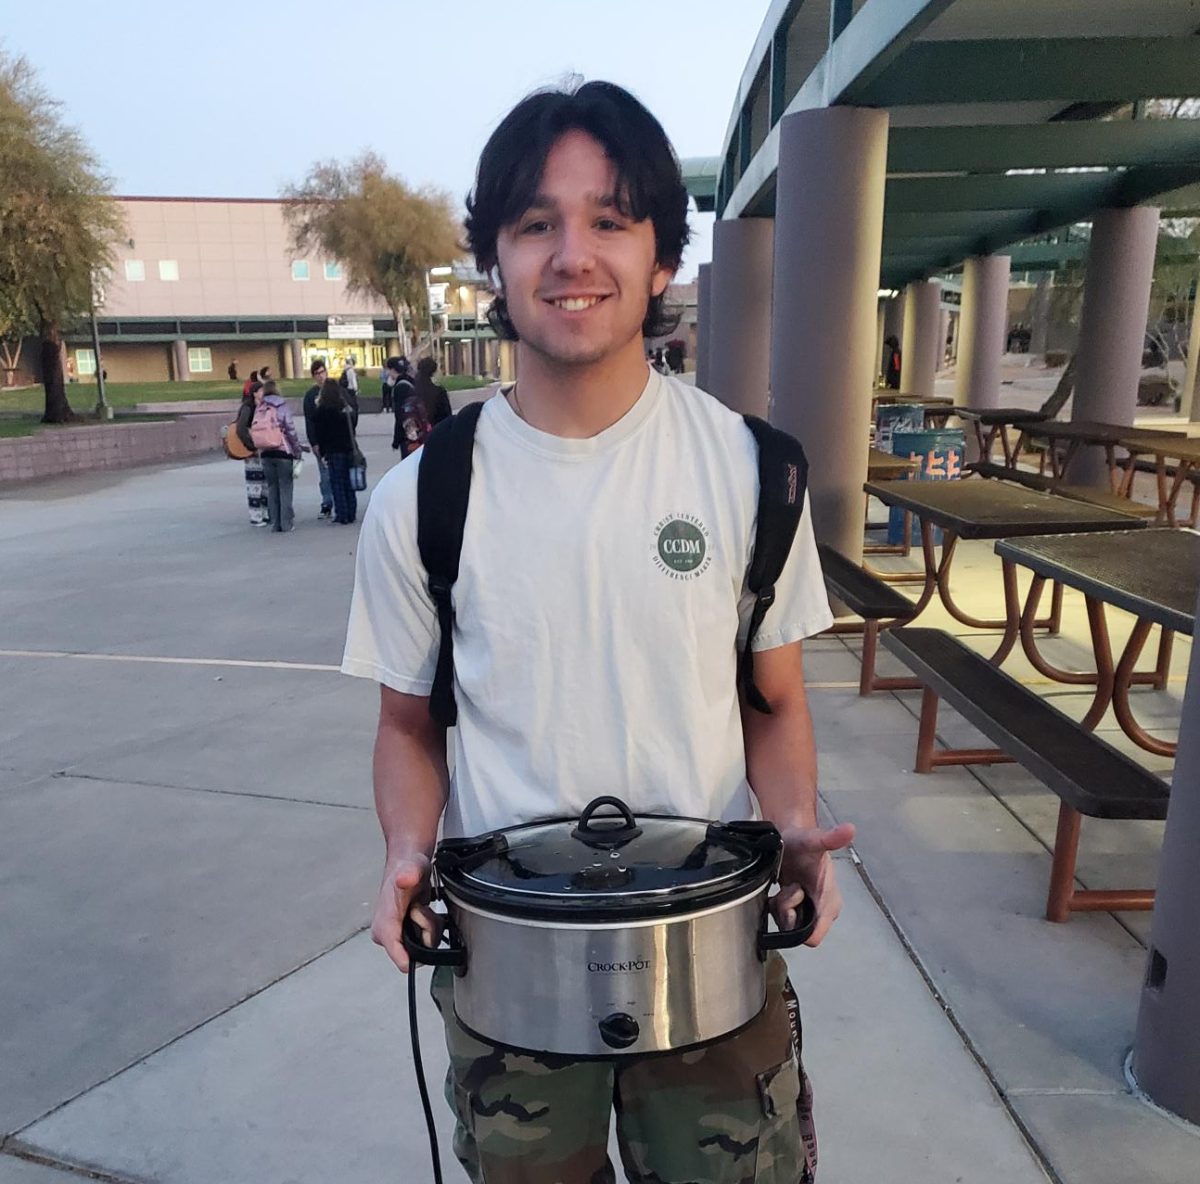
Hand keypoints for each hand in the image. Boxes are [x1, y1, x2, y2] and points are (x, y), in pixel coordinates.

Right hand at [371, 853, 442, 972]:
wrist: (410, 867)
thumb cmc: (408, 869)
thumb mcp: (413, 868)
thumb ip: (410, 873)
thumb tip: (404, 879)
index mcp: (384, 927)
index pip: (398, 957)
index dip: (412, 957)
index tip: (421, 950)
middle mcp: (387, 935)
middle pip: (417, 952)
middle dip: (426, 931)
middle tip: (420, 909)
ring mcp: (397, 936)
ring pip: (424, 947)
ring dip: (430, 926)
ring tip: (421, 907)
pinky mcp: (406, 935)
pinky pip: (427, 941)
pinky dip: (430, 927)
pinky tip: (424, 912)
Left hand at [772, 822, 855, 947]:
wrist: (791, 837)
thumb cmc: (804, 841)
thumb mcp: (813, 840)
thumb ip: (830, 838)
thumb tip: (849, 829)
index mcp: (829, 903)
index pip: (813, 936)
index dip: (798, 923)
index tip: (795, 895)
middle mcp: (820, 911)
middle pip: (796, 931)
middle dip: (786, 911)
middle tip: (787, 887)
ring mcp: (808, 912)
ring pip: (787, 926)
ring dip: (780, 907)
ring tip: (785, 885)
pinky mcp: (797, 910)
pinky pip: (781, 920)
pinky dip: (776, 906)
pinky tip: (779, 889)